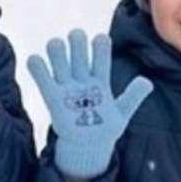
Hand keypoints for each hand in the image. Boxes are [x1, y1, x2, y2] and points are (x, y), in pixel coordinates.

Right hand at [27, 31, 152, 178]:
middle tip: (76, 35)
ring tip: (56, 44)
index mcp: (100, 81)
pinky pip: (44, 81)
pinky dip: (38, 69)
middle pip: (78, 55)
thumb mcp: (123, 112)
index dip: (100, 48)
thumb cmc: (106, 128)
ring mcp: (67, 88)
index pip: (101, 59)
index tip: (100, 38)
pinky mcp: (53, 99)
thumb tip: (146, 81)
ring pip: (60, 64)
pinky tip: (35, 59)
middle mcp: (82, 80)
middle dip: (77, 43)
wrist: (89, 146)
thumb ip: (133, 96)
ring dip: (57, 52)